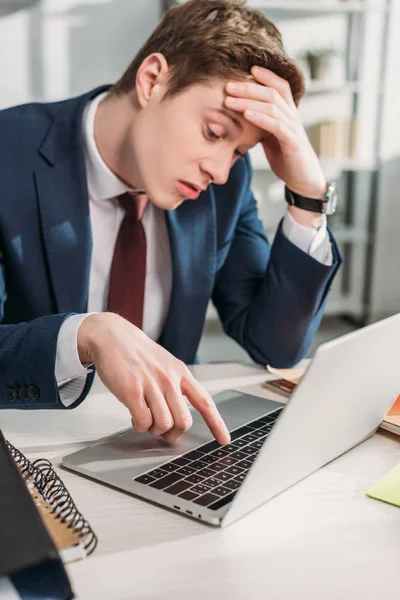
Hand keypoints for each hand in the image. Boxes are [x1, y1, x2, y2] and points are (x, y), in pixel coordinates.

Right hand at [77, 313, 230, 444]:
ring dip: (153, 428)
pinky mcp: (132, 391)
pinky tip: (134, 415)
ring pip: (164, 424)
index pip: (204, 402)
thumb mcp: (165, 363)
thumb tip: (178, 416)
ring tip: (145, 417)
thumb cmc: (136, 353)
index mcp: (180, 372)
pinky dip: (139, 425)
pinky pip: (143, 422)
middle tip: (161, 428)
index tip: (224, 440)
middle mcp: (169, 379)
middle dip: (173, 432)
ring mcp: (151, 385)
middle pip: (183, 421)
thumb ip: (175, 385)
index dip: (216, 424)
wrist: (111, 336)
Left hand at [225, 66, 326, 198]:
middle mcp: (293, 116)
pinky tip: (246, 114)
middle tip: (228, 85)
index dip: (266, 75)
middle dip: (248, 87)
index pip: (280, 86)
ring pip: (272, 106)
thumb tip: (244, 114)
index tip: (247, 68)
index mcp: (288, 113)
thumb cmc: (287, 157)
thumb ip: (262, 124)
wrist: (304, 178)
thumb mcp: (271, 136)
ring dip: (248, 101)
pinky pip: (275, 125)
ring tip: (229, 100)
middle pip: (272, 93)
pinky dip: (260, 118)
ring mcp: (293, 128)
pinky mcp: (291, 142)